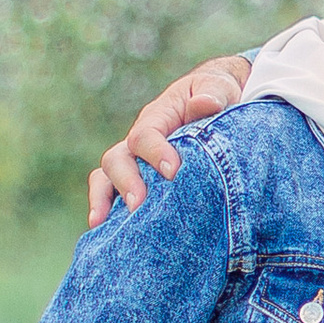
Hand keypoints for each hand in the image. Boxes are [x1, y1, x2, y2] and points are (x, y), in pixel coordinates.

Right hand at [88, 56, 251, 226]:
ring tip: (104, 224)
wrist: (216, 102)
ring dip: (104, 199)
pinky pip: (113, 194)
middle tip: (139, 204)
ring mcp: (136, 162)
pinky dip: (106, 210)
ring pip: (107, 177)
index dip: (154, 152)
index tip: (173, 171)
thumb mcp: (219, 88)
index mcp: (157, 117)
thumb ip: (213, 94)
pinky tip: (107, 234)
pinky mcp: (140, 181)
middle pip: (117, 158)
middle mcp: (140, 142)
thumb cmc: (216, 94)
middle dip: (126, 182)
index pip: (145, 135)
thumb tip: (204, 103)